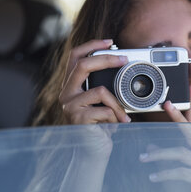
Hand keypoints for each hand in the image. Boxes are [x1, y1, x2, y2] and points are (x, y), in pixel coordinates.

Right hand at [58, 39, 130, 157]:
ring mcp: (69, 106)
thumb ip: (107, 83)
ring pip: (100, 90)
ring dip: (118, 103)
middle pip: (82, 65)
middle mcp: (66, 93)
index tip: (110, 41)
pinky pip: (104, 110)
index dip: (91, 44)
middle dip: (106, 59)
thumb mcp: (104, 100)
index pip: (75, 56)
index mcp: (72, 85)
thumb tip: (124, 63)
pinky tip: (115, 125)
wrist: (94, 150)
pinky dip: (116, 116)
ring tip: (123, 115)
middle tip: (124, 59)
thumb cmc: (102, 124)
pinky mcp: (77, 119)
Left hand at [140, 86, 190, 191]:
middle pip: (190, 132)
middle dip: (178, 117)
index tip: (188, 87)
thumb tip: (150, 143)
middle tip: (166, 103)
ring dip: (160, 154)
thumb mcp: (168, 170)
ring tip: (143, 158)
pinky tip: (153, 177)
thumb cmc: (183, 191)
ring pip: (181, 153)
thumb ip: (162, 155)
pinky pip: (181, 172)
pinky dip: (165, 173)